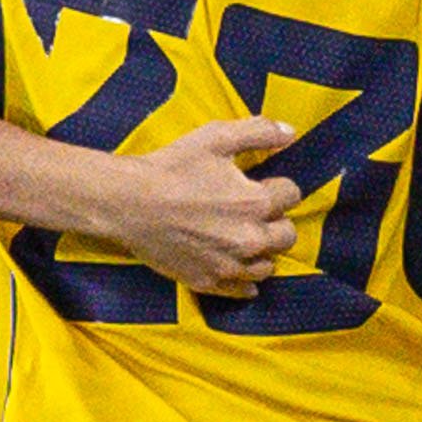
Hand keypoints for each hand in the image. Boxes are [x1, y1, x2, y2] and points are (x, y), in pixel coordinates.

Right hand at [91, 114, 301, 292]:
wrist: (129, 203)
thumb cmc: (172, 168)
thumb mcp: (216, 138)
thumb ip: (259, 131)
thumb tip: (290, 133)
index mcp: (256, 203)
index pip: (292, 195)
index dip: (277, 186)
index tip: (261, 183)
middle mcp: (250, 239)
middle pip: (287, 234)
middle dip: (275, 220)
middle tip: (253, 211)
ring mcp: (230, 265)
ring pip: (269, 265)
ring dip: (263, 250)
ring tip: (244, 237)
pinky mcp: (209, 282)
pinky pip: (244, 290)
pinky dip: (246, 281)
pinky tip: (236, 265)